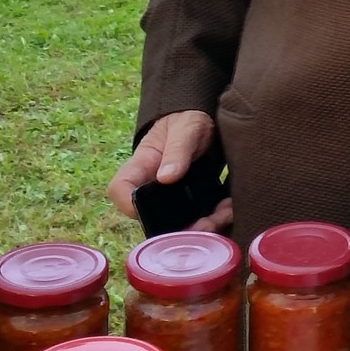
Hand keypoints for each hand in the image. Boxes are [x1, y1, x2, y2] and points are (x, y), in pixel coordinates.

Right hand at [107, 110, 232, 231]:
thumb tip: (166, 177)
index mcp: (141, 166)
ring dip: (202, 226)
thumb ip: (177, 150)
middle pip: (153, 219)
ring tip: (225, 215)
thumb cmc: (187, 120)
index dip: (129, 205)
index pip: (120, 189)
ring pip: (178, 224)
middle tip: (207, 224)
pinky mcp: (190, 202)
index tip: (154, 214)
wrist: (205, 121)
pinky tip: (229, 209)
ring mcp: (170, 198)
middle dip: (180, 229)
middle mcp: (151, 187)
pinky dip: (215, 218)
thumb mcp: (185, 129)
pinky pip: (198, 218)